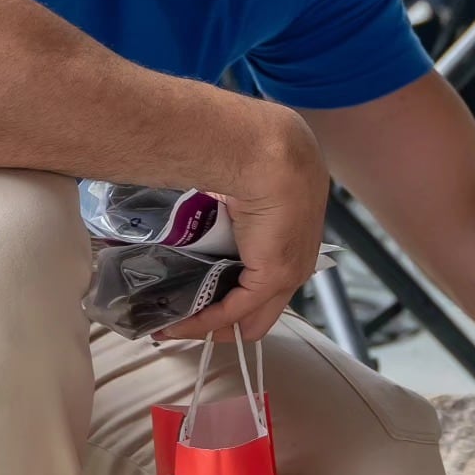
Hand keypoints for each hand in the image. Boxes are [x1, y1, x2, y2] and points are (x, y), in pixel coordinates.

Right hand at [157, 106, 329, 343]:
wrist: (265, 148)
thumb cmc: (249, 151)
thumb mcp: (237, 182)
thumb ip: (221, 202)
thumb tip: (188, 202)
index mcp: (295, 228)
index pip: (268, 275)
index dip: (233, 288)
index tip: (198, 292)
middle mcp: (300, 254)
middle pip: (264, 306)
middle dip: (223, 319)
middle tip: (184, 318)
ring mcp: (291, 268)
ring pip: (252, 316)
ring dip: (212, 325)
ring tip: (174, 325)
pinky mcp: (274, 276)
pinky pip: (235, 312)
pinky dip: (205, 323)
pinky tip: (178, 325)